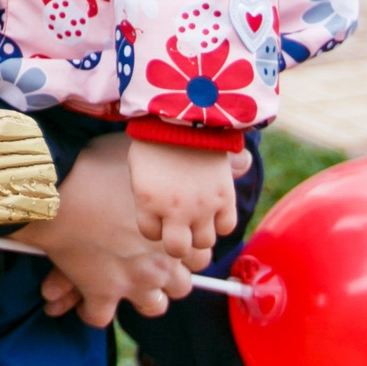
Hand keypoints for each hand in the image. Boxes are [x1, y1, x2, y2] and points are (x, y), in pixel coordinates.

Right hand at [10, 134, 215, 325]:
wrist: (52, 187)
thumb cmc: (96, 164)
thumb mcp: (147, 153)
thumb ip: (196, 159)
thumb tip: (245, 158)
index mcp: (176, 234)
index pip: (200, 256)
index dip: (187, 248)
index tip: (172, 239)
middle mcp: (161, 264)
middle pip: (181, 285)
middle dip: (169, 274)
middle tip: (150, 258)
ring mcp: (132, 282)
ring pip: (152, 306)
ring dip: (142, 296)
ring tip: (127, 280)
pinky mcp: (99, 292)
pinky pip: (99, 317)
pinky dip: (92, 310)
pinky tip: (84, 297)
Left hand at [127, 136, 239, 266]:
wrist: (186, 116)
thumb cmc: (157, 140)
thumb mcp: (140, 169)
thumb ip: (149, 197)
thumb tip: (157, 217)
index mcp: (147, 201)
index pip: (150, 234)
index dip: (154, 227)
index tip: (158, 217)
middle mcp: (174, 210)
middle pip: (178, 249)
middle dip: (177, 243)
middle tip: (179, 229)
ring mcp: (202, 206)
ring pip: (204, 243)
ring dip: (200, 233)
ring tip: (197, 219)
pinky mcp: (224, 197)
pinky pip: (226, 227)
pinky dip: (221, 223)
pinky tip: (214, 211)